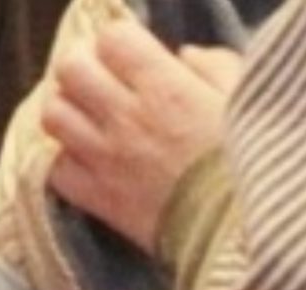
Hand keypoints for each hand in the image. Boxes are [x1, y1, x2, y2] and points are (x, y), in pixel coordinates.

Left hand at [40, 18, 241, 252]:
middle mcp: (126, 117)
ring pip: (53, 116)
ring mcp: (105, 159)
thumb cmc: (252, 163)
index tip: (129, 56)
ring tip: (87, 118)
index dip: (117, 43)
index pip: (111, 39)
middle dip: (83, 69)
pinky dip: (66, 162)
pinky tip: (89, 161)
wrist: (238, 233)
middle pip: (70, 70)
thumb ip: (215, 67)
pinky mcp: (97, 198)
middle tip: (100, 82)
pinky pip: (57, 170)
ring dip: (67, 111)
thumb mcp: (247, 101)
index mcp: (165, 86)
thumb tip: (185, 57)